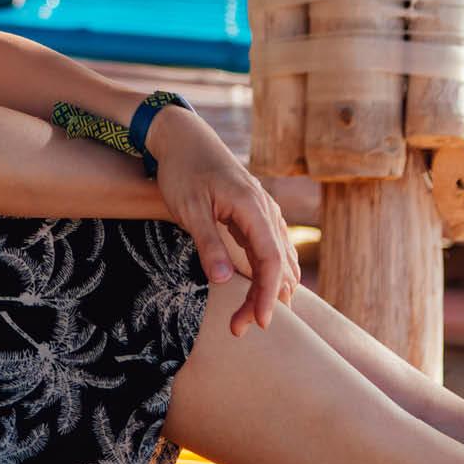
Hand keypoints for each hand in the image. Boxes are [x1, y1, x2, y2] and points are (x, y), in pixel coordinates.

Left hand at [148, 107, 301, 337]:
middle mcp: (266, 208)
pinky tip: (266, 287)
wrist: (183, 135)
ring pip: (280, 256)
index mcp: (252, 206)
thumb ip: (207, 243)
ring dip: (269, 287)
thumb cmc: (182, 169)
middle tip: (240, 328)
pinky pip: (274, 245)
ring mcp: (264, 208)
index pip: (271, 261)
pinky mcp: (256, 210)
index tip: (257, 324)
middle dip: (265, 299)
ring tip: (251, 316)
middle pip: (278, 264)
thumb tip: (224, 281)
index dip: (266, 296)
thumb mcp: (189, 207)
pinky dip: (272, 270)